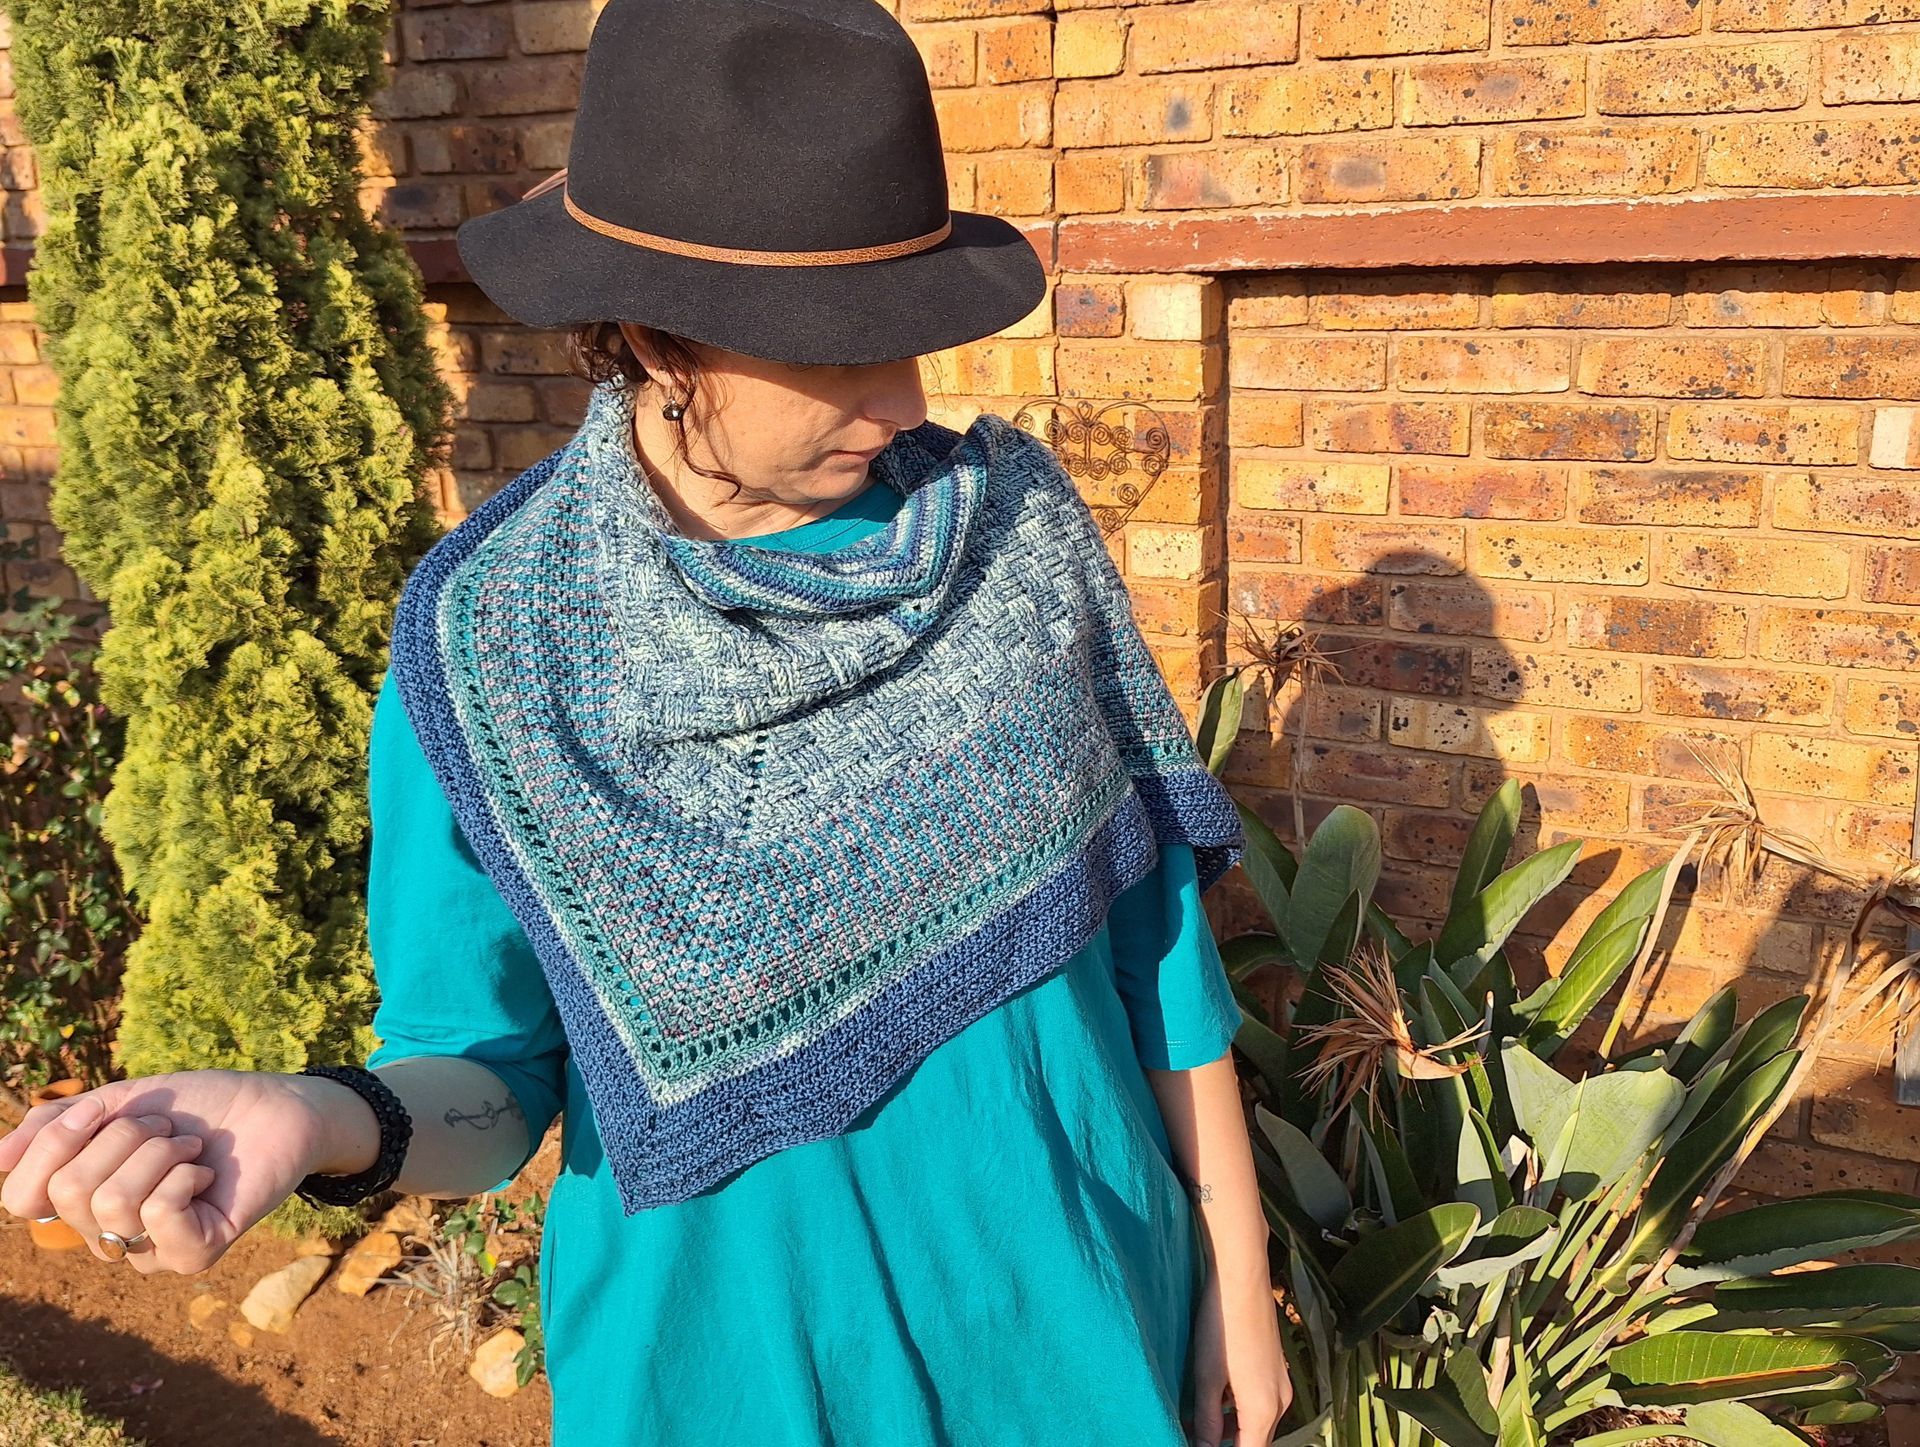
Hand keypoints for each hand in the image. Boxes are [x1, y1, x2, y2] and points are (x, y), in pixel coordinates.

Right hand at [0, 1069, 340, 1273]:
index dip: (53, 1143)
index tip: (96, 1110)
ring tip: (190, 1148)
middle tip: (166, 1128)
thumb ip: (54, 1129)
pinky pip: (158, 1217)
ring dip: (159, 1153)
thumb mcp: (116, 1102)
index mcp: (82, 1202)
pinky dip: (184, 1178)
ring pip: (113, 1202)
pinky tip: (207, 1175)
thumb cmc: (197, 1105)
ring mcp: (150, 1251)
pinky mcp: (193, 1256)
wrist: (274, 1104)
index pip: (23, 1198)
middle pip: (69, 1192)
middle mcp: (107, 1235)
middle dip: (123, 1138)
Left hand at [1188, 1254, 1291, 1446]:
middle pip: (1255, 1439)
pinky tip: (1213, 1395)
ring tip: (1195, 1418)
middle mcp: (1280, 1402)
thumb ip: (1208, 1421)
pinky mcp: (1274, 1367)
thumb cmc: (1221, 1328)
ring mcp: (1280, 1383)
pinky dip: (1238, 1407)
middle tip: (1193, 1434)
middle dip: (1226, 1442)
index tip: (1199, 1444)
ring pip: (1257, 1420)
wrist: (1241, 1281)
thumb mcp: (1207, 1379)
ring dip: (1230, 1426)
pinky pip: (1259, 1401)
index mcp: (1264, 1411)